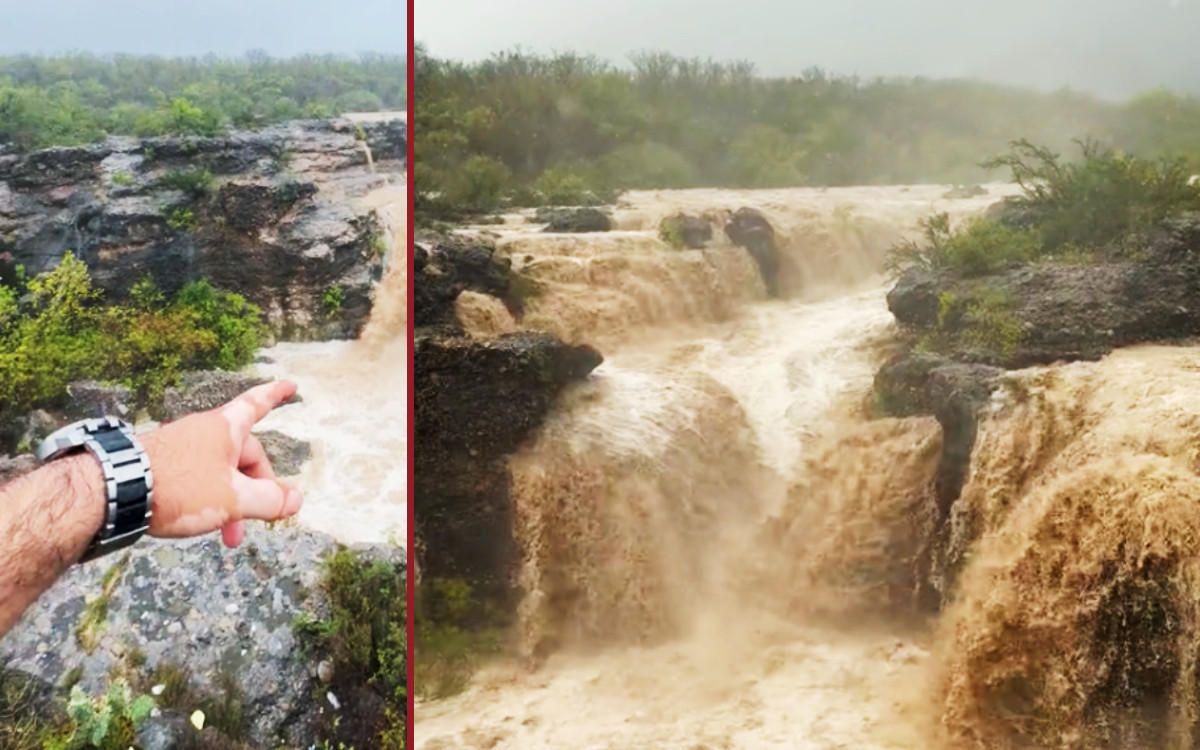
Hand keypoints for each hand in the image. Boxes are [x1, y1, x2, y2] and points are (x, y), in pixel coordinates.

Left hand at [139, 380, 303, 547]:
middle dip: (256, 490)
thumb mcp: (234, 499)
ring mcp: (180, 447)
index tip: (290, 385)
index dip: (276, 395)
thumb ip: (269, 500)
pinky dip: (208, 499)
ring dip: (231, 502)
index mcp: (225, 429)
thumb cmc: (179, 488)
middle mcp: (203, 432)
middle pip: (243, 455)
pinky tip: (200, 521)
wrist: (113, 492)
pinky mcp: (161, 464)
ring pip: (220, 472)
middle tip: (257, 521)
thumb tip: (296, 499)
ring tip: (227, 534)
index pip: (257, 404)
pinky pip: (197, 478)